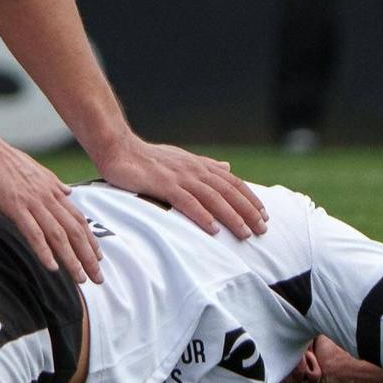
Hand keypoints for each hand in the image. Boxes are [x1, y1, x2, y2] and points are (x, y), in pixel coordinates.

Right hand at [0, 112, 101, 283]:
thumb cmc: (0, 156)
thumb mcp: (34, 168)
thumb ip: (51, 183)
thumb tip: (67, 191)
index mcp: (51, 188)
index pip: (78, 218)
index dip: (90, 240)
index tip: (97, 258)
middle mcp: (47, 195)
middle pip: (74, 230)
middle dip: (88, 256)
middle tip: (97, 278)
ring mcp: (31, 201)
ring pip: (58, 234)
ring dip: (71, 259)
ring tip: (80, 279)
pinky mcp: (13, 205)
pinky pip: (32, 231)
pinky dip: (44, 251)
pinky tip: (51, 267)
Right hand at [92, 135, 267, 239]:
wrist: (118, 148)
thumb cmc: (147, 157)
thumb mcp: (181, 158)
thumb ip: (205, 165)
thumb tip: (228, 168)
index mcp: (198, 165)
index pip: (232, 183)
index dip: (250, 198)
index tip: (265, 215)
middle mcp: (193, 170)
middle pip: (228, 192)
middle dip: (248, 211)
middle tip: (263, 230)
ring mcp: (179, 177)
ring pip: (213, 198)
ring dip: (232, 216)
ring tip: (245, 233)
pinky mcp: (163, 184)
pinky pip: (187, 202)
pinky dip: (202, 215)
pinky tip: (213, 229)